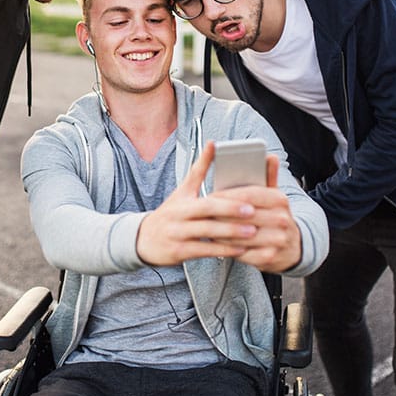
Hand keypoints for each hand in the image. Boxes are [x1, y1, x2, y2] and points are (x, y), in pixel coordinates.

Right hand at [135, 142, 258, 265]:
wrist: (142, 239)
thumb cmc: (170, 213)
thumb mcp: (182, 191)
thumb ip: (200, 169)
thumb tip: (214, 143)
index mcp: (183, 201)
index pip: (206, 198)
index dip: (226, 200)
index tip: (249, 200)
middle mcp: (178, 217)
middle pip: (206, 214)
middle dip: (230, 213)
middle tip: (253, 213)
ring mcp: (177, 235)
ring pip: (206, 234)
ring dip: (230, 234)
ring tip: (252, 233)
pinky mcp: (178, 252)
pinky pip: (203, 252)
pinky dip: (222, 251)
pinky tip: (239, 250)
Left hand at [212, 154, 301, 272]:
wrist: (291, 247)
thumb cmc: (273, 217)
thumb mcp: (272, 196)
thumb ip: (268, 176)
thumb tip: (270, 156)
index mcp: (279, 199)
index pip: (248, 194)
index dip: (226, 196)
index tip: (209, 197)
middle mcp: (282, 219)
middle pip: (243, 215)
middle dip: (220, 214)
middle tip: (201, 213)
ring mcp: (278, 239)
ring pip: (240, 234)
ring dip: (220, 231)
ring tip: (205, 226)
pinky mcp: (270, 257)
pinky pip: (242, 251)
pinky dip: (227, 247)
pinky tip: (216, 242)